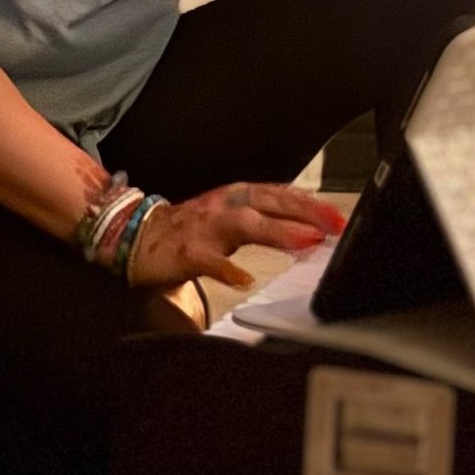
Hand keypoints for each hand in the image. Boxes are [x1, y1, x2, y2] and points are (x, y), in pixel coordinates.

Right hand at [125, 182, 345, 292]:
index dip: (310, 203)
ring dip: (278, 231)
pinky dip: (228, 270)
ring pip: (246, 225)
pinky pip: (210, 261)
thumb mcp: (230, 216)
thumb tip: (306, 228)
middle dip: (305, 212)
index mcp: (236, 196)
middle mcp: (224, 206)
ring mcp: (206, 227)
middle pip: (270, 202)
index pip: (280, 194)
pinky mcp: (187, 252)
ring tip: (305, 241)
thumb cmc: (189, 229)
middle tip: (334, 225)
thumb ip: (264, 220)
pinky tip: (245, 280)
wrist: (136, 237)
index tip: (337, 216)